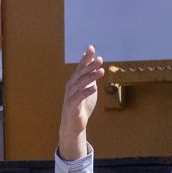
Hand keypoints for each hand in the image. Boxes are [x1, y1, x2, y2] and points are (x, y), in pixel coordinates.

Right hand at [57, 46, 105, 160]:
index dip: (86, 57)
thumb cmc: (81, 106)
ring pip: (80, 84)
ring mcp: (70, 96)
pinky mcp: (72, 106)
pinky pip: (79, 97)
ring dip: (90, 77)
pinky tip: (94, 88)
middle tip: (100, 60)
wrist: (73, 125)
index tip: (92, 48)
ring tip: (101, 72)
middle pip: (80, 73)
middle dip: (90, 66)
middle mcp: (71, 86)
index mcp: (75, 81)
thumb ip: (90, 75)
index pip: (81, 66)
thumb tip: (93, 60)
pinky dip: (86, 92)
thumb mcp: (87, 88)